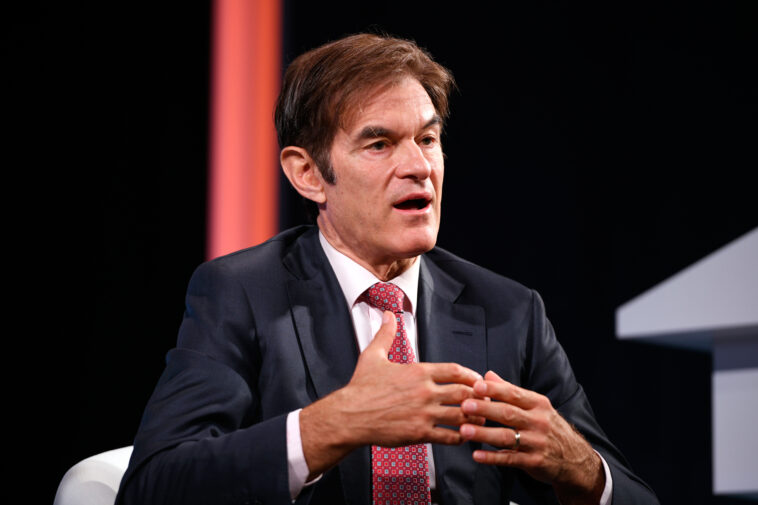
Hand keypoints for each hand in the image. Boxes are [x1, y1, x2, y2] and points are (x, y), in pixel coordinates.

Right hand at [300, 311, 483, 476]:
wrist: (349, 415)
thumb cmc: (361, 388)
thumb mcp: (373, 355)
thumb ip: (385, 334)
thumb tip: (388, 315)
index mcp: (418, 371)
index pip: (456, 370)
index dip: (471, 376)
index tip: (476, 381)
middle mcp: (425, 391)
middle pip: (465, 392)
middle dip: (478, 397)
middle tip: (485, 402)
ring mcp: (424, 413)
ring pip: (461, 415)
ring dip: (473, 418)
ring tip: (478, 421)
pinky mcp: (419, 432)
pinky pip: (448, 436)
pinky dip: (459, 437)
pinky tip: (461, 437)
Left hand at [459, 371, 603, 503]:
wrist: (575, 459)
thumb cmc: (547, 427)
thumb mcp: (535, 406)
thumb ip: (510, 391)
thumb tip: (488, 375)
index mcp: (538, 404)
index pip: (514, 394)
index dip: (495, 390)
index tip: (476, 385)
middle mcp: (539, 422)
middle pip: (508, 414)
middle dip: (485, 409)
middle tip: (465, 405)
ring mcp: (537, 442)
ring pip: (507, 437)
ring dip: (484, 433)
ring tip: (464, 430)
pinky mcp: (534, 462)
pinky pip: (510, 459)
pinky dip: (492, 457)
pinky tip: (476, 455)